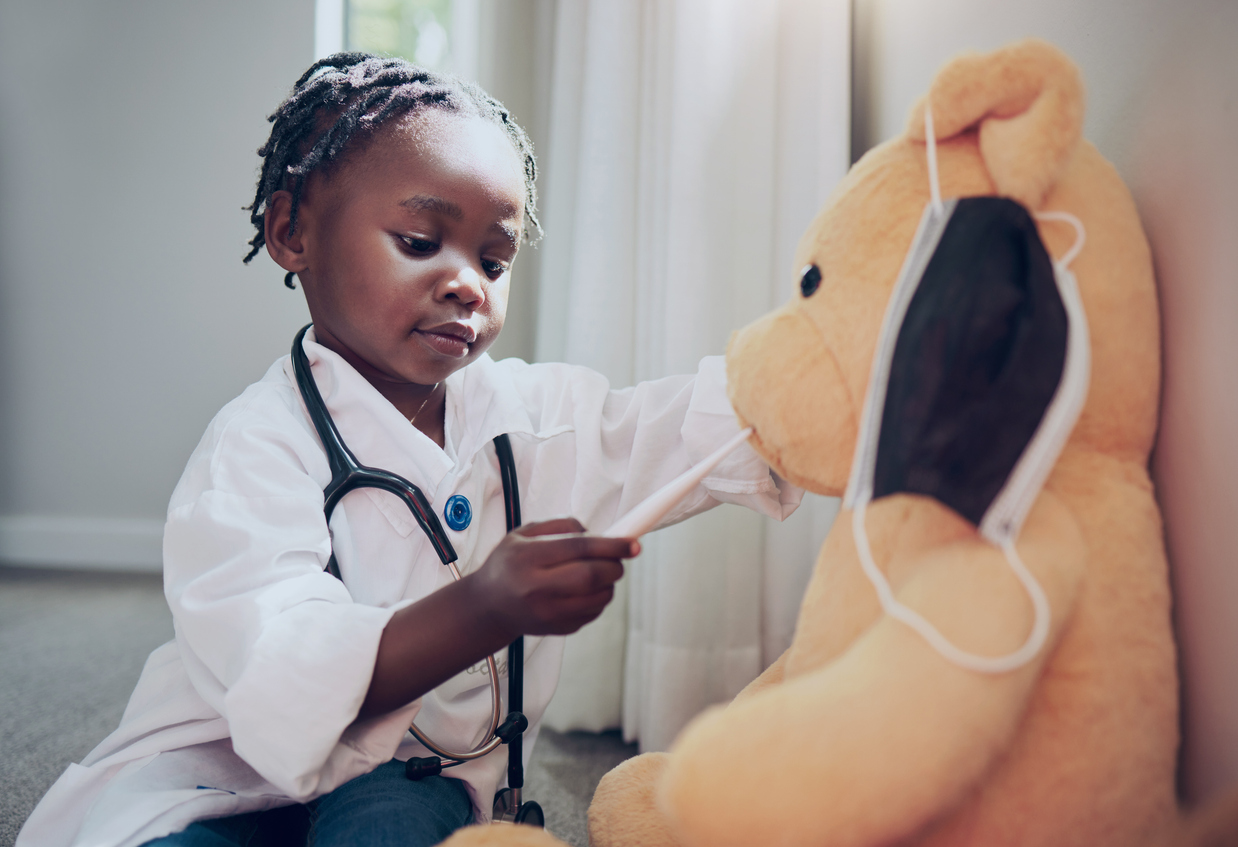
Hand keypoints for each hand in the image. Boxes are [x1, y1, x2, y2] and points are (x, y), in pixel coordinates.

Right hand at [469, 518, 638, 636]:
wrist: (489, 606)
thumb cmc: (509, 564)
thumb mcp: (524, 534)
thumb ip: (561, 526)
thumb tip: (598, 533)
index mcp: (527, 557)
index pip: (578, 548)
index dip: (611, 545)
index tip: (633, 543)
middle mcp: (535, 588)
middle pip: (591, 576)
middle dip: (614, 565)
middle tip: (618, 558)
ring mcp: (547, 613)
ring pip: (598, 598)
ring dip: (609, 583)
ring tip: (598, 573)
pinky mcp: (557, 629)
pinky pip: (593, 612)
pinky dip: (599, 599)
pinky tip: (584, 590)